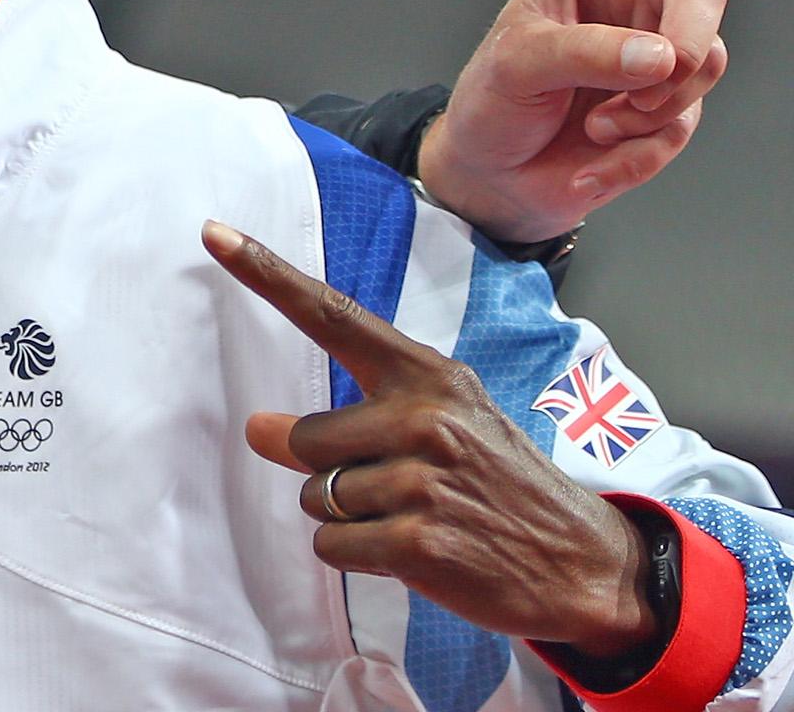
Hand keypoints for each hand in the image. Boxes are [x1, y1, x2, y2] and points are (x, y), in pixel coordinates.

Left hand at [202, 219, 657, 657]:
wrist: (586, 565)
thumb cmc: (501, 487)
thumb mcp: (446, 426)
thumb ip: (350, 418)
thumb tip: (256, 428)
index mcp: (428, 376)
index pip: (331, 315)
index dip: (267, 275)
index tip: (214, 234)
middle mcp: (425, 418)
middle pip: (304, 437)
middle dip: (325, 470)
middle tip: (391, 489)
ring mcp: (422, 481)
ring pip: (315, 496)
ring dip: (347, 517)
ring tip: (412, 519)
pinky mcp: (420, 543)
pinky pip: (332, 545)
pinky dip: (354, 555)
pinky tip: (411, 552)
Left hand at [419, 0, 762, 241]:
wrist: (493, 174)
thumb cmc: (494, 99)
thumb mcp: (520, 64)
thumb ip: (588, 53)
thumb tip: (664, 58)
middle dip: (689, 40)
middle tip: (654, 78)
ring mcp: (659, 55)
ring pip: (704, 65)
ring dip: (649, 106)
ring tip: (592, 123)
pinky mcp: (668, 111)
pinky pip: (680, 126)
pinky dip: (633, 154)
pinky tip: (586, 161)